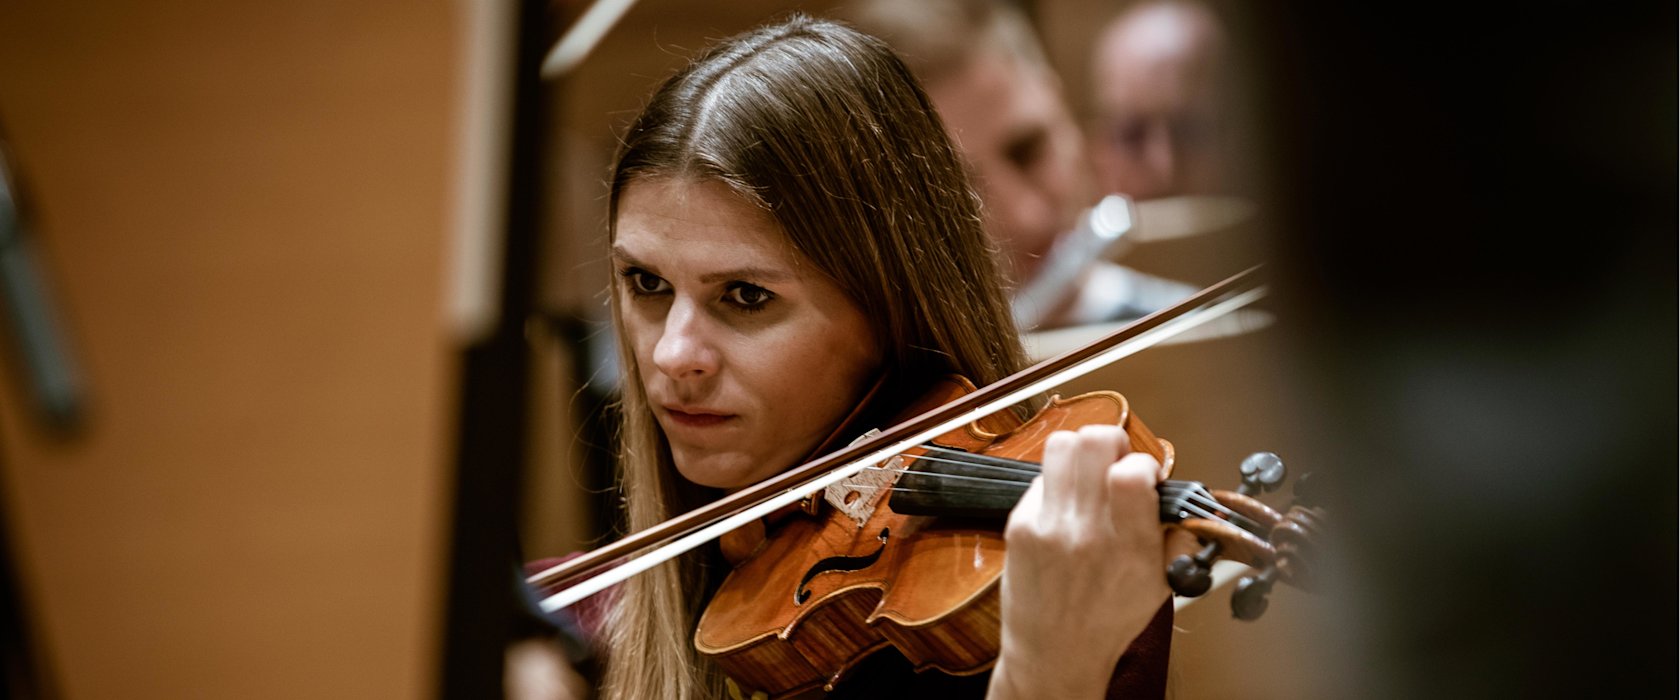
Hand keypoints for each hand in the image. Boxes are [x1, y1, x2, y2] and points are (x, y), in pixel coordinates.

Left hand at [987, 425, 1178, 698]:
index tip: (1145, 475)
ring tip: (1089, 475)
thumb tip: (1181, 497)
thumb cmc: (1108, 621)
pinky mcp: (1019, 525)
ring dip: (1080, 452)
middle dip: (1112, 442)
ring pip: (1060, 446)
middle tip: (1115, 464)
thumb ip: (1175, 535)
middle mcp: (1085, 531)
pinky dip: (1057, 482)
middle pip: (1092, 441)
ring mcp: (1047, 525)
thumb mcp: (1160, 583)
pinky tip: (1066, 505)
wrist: (1053, 653)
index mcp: (1128, 546)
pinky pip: (1039, 476)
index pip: (1132, 472)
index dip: (1143, 461)